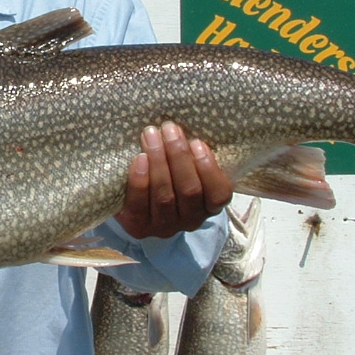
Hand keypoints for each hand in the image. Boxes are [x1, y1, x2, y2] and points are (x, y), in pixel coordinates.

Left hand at [115, 122, 232, 237]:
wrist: (134, 204)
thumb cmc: (168, 176)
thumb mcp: (186, 168)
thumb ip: (192, 155)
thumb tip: (184, 127)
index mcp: (209, 206)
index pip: (219, 194)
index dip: (209, 168)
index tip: (196, 142)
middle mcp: (190, 220)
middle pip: (189, 190)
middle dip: (179, 155)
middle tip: (169, 128)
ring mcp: (165, 227)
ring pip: (165, 196)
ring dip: (159, 161)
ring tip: (151, 135)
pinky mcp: (139, 228)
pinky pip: (140, 205)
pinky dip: (139, 180)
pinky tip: (139, 159)